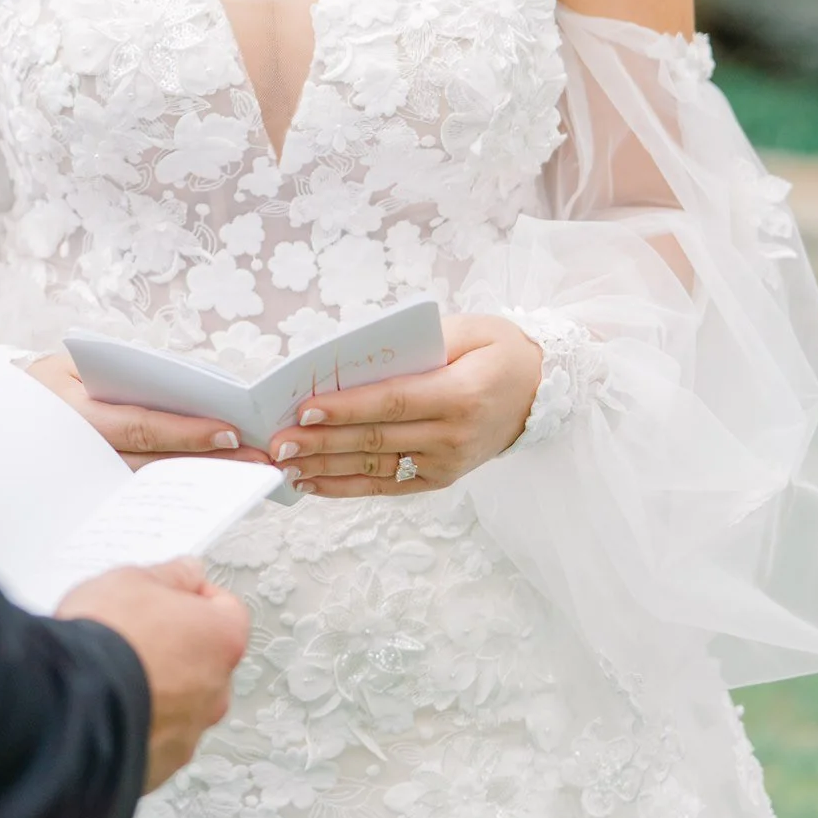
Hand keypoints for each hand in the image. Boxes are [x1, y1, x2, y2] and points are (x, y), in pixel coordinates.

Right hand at [25, 355, 268, 469]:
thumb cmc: (41, 386)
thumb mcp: (70, 368)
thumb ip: (117, 376)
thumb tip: (181, 383)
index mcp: (80, 418)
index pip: (143, 427)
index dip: (188, 432)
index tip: (230, 432)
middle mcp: (87, 455)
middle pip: (159, 462)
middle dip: (210, 462)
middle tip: (256, 462)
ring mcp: (91, 479)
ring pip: (156, 482)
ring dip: (201, 478)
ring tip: (244, 474)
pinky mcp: (96, 492)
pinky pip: (142, 491)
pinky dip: (178, 489)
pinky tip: (212, 484)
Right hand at [57, 558, 249, 789]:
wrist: (69, 703)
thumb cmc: (108, 639)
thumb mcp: (134, 579)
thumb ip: (171, 575)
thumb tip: (188, 572)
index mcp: (221, 640)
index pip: (226, 609)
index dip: (193, 597)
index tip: (168, 594)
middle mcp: (215, 692)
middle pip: (204, 660)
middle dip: (175, 646)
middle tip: (135, 633)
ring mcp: (188, 733)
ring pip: (180, 702)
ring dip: (157, 688)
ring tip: (115, 673)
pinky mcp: (160, 765)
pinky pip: (154, 736)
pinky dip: (137, 722)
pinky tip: (107, 705)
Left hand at [266, 315, 541, 496]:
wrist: (539, 390)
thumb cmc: (495, 351)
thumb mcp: (465, 330)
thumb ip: (412, 345)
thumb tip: (353, 357)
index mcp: (459, 395)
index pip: (391, 402)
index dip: (346, 408)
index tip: (304, 409)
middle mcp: (453, 436)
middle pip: (375, 439)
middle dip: (322, 442)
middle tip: (278, 444)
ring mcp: (446, 464)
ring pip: (375, 468)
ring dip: (325, 468)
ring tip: (284, 467)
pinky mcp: (439, 479)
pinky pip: (387, 485)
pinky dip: (347, 486)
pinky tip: (313, 483)